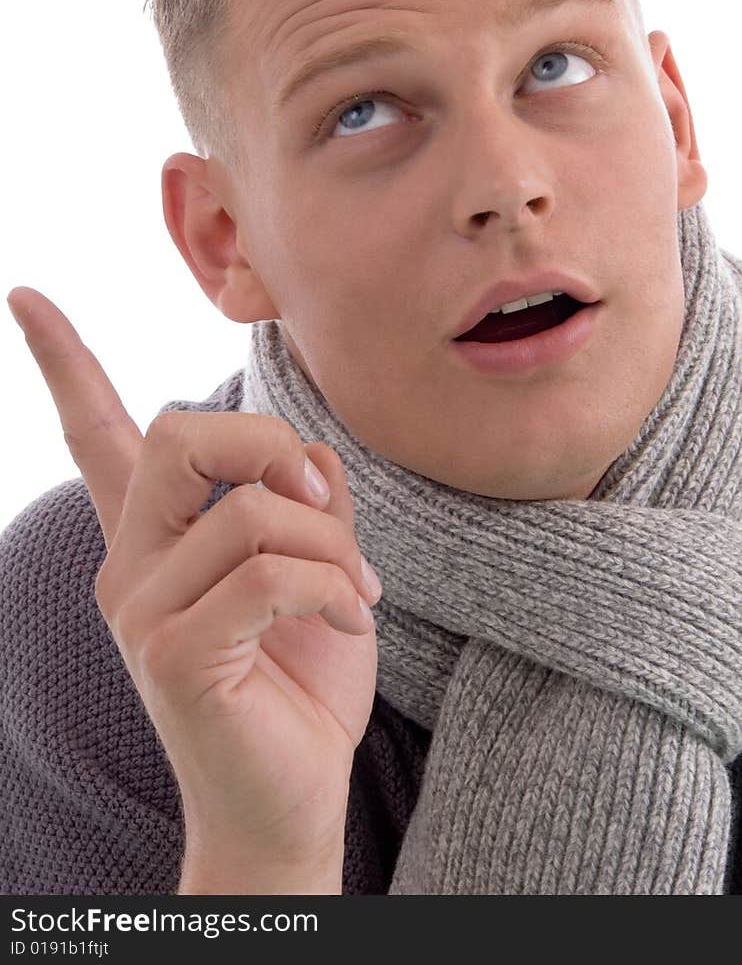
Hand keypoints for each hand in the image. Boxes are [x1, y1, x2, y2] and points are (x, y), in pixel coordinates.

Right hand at [7, 286, 379, 877]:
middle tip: (321, 499)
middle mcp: (131, 565)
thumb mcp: (317, 570)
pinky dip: (330, 588)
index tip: (24, 293)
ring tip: (356, 592)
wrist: (292, 800)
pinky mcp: (171, 653)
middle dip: (269, 445)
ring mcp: (142, 610)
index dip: (64, 361)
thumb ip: (307, 503)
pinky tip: (348, 621)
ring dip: (331, 543)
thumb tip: (310, 450)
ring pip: (247, 509)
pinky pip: (267, 574)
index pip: (97, 434)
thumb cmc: (300, 683)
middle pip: (179, 432)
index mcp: (156, 539)